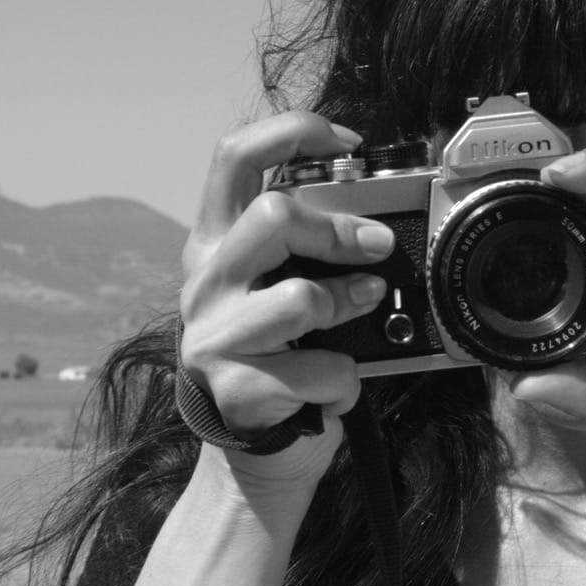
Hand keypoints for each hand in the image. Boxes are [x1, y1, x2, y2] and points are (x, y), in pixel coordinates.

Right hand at [180, 112, 394, 484]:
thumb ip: (308, 247)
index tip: (347, 142)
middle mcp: (206, 282)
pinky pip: (319, 368)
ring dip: (348, 304)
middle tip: (379, 246)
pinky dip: (346, 379)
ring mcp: (213, 336)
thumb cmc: (281, 354)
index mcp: (216, 243)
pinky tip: (335, 386)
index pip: (233, 158)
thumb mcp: (281, 286)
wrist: (255, 451)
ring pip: (299, 297)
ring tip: (361, 311)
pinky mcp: (236, 389)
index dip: (292, 133)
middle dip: (341, 229)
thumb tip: (380, 218)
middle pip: (272, 217)